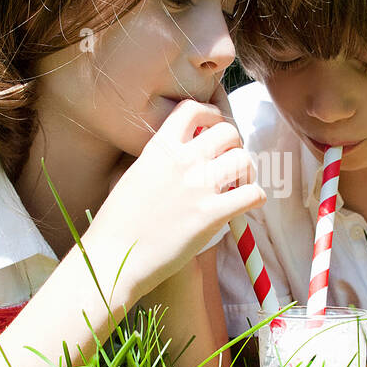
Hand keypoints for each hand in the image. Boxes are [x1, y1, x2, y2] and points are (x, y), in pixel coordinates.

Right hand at [86, 99, 264, 297]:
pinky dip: (254, 197)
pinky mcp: (211, 215)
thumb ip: (157, 161)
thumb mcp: (132, 176)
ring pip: (244, 159)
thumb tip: (180, 153)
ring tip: (238, 186)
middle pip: (229, 131)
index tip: (213, 131)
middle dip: (235, 145)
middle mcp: (181, 161)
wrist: (112, 257)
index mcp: (160, 148)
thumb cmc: (117, 223)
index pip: (193, 108)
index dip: (211, 115)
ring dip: (247, 172)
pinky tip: (244, 205)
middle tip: (229, 164)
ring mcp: (198, 187)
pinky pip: (252, 193)